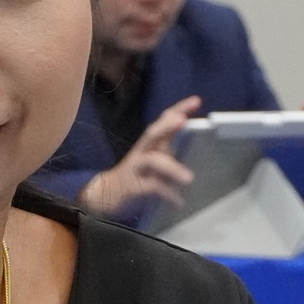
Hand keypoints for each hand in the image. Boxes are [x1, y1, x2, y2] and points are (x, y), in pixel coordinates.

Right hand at [79, 96, 200, 219]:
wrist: (106, 196)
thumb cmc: (137, 175)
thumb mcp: (154, 160)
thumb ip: (168, 151)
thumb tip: (196, 145)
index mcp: (150, 144)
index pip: (163, 121)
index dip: (179, 109)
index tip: (196, 101)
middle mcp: (142, 152)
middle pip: (152, 133)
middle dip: (167, 125)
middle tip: (183, 120)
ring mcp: (135, 168)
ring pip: (152, 161)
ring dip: (171, 167)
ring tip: (189, 179)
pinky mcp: (132, 186)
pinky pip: (152, 187)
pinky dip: (168, 194)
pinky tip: (179, 202)